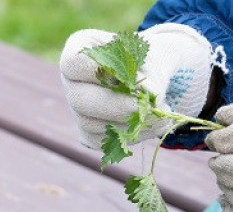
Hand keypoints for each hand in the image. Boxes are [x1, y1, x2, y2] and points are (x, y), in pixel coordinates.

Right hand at [60, 23, 216, 148]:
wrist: (153, 77)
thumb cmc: (149, 59)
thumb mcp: (156, 56)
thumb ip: (152, 71)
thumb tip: (149, 95)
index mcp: (79, 49)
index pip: (75, 62)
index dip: (102, 71)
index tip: (129, 72)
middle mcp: (71, 81)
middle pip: (79, 100)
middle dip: (116, 105)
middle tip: (144, 106)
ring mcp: (76, 109)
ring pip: (91, 125)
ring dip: (128, 123)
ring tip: (161, 113)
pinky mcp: (88, 133)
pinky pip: (103, 140)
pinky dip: (132, 135)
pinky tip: (154, 124)